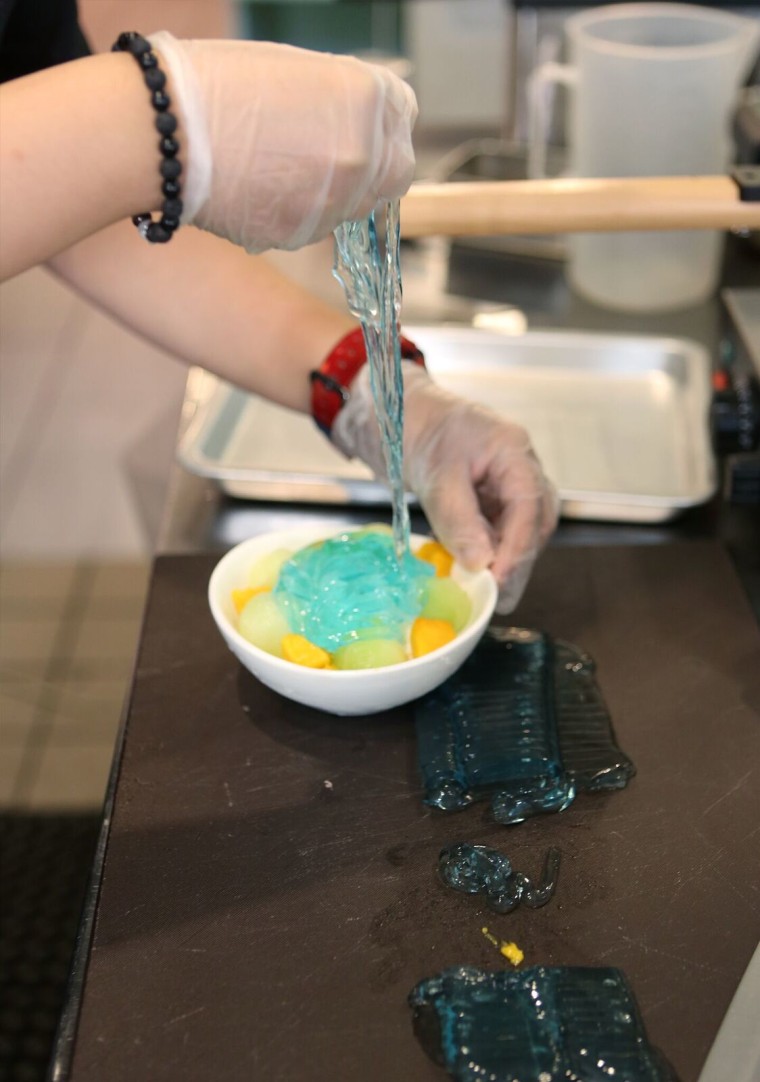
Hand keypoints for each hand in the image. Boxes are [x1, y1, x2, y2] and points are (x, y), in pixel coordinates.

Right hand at [149, 33, 416, 252]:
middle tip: (327, 152)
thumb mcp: (296, 70)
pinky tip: (256, 186)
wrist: (159, 130)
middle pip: (393, 174)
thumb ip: (344, 100)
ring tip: (276, 165)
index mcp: (367, 99)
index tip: (359, 123)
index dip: (380, 121)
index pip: (404, 118)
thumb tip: (363, 125)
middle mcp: (361, 156)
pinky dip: (295, 212)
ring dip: (331, 192)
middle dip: (370, 165)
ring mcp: (333, 203)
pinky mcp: (300, 236)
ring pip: (352, 207)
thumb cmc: (216, 84)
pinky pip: (312, 226)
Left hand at [333, 364, 558, 612]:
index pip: (530, 504)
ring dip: (504, 559)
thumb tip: (480, 562)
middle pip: (536, 520)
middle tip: (497, 596)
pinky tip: (471, 569)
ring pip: (522, 528)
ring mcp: (509, 482)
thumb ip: (459, 519)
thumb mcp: (436, 475)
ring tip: (484, 589)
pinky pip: (499, 529)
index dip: (518, 547)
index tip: (498, 578)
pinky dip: (487, 551)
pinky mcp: (493, 497)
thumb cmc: (418, 428)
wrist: (400, 414)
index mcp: (513, 449)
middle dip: (518, 560)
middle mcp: (521, 466)